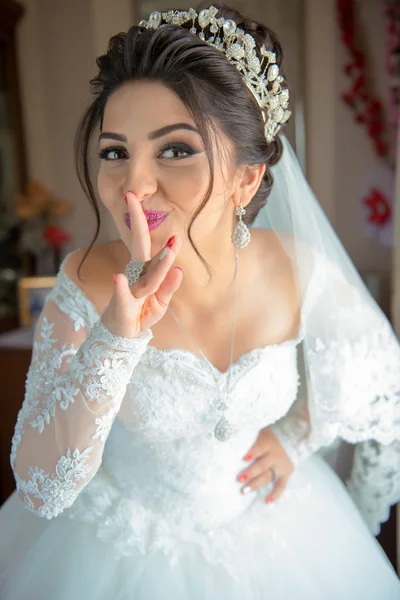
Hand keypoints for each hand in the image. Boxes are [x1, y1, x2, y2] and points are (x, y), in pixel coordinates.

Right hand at [101, 191, 182, 337]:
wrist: (122, 337)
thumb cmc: (140, 315)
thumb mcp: (160, 303)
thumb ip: (169, 287)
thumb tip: (179, 269)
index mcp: (145, 272)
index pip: (146, 244)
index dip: (145, 223)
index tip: (140, 197)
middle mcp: (136, 277)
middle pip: (140, 248)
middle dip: (138, 223)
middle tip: (132, 196)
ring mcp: (130, 291)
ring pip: (147, 276)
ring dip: (158, 263)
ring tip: (170, 249)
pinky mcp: (124, 308)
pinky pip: (124, 297)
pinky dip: (121, 287)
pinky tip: (119, 277)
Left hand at [236, 427, 293, 503]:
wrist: (293, 437)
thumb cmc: (272, 436)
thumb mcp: (263, 433)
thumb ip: (253, 441)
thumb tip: (235, 447)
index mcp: (268, 443)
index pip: (260, 448)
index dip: (252, 453)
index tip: (244, 459)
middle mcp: (274, 456)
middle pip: (262, 465)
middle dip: (250, 473)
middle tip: (239, 480)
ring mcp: (280, 466)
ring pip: (268, 476)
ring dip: (256, 484)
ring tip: (245, 491)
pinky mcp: (286, 474)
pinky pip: (281, 486)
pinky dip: (275, 494)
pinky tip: (267, 501)